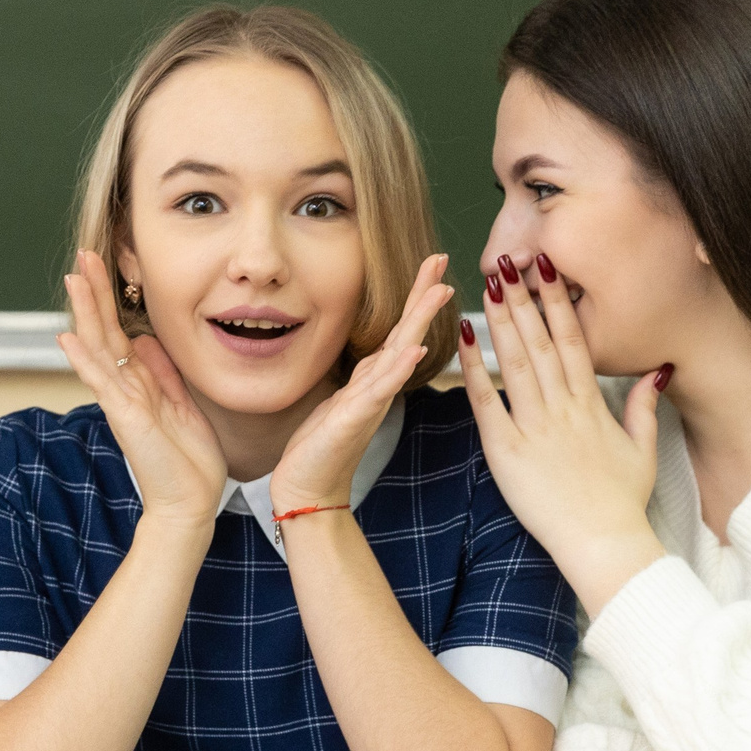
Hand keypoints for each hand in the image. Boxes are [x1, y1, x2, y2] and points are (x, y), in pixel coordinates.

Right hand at [58, 250, 227, 528]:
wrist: (189, 505)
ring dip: (86, 312)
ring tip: (73, 279)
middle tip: (84, 255)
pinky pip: (101, 382)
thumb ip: (164, 373)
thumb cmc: (188, 463)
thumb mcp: (182, 405)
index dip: (112, 299)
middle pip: (104, 331)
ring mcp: (122, 402)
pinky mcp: (125, 417)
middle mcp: (125, 389)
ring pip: (98, 348)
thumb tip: (146, 339)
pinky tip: (67, 337)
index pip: (120, 332)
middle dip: (95, 292)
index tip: (107, 265)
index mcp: (140, 384)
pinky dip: (84, 359)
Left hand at [271, 254, 454, 516]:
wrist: (308, 491)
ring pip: (399, 354)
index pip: (398, 330)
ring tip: (440, 291)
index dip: (416, 297)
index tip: (433, 265)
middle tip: (442, 258)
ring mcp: (369, 402)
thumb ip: (360, 378)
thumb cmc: (320, 448)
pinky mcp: (354, 419)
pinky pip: (379, 389)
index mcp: (371, 379)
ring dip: (419, 321)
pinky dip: (397, 369)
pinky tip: (411, 350)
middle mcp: (377, 387)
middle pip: (406, 332)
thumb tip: (376, 356)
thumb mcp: (340, 401)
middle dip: (424, 295)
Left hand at [460, 253, 667, 615]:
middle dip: (524, 297)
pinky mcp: (508, 451)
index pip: (574, 340)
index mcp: (591, 404)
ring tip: (489, 282)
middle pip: (542, 340)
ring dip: (502, 319)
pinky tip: (465, 338)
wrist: (604, 544)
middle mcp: (563, 407)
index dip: (558, 302)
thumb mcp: (642, 451)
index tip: (547, 268)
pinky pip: (487, 403)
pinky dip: (475, 369)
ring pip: (517, 361)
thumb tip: (654, 372)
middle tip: (509, 259)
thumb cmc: (620, 503)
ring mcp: (535, 427)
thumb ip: (641, 407)